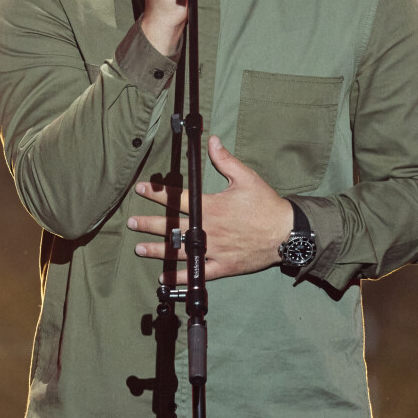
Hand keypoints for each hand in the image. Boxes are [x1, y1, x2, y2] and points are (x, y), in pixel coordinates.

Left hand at [127, 136, 293, 282]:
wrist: (286, 233)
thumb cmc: (266, 204)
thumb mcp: (246, 178)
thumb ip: (225, 160)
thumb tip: (212, 140)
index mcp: (211, 207)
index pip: (177, 199)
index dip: (157, 193)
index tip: (141, 189)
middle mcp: (208, 230)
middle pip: (172, 227)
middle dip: (149, 224)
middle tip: (131, 223)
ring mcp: (214, 250)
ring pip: (179, 251)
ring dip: (158, 250)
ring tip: (139, 248)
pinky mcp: (223, 266)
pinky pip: (198, 273)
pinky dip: (180, 277)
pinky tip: (164, 277)